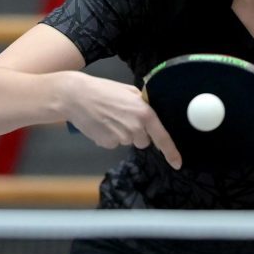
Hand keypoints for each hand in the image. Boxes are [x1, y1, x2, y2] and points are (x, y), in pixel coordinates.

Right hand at [62, 73, 181, 168]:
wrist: (76, 97)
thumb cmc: (103, 90)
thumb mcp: (129, 92)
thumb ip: (143, 103)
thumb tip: (152, 112)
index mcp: (144, 114)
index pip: (162, 137)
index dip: (171, 152)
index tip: (178, 164)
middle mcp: (135, 128)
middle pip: (143, 140)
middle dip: (137, 132)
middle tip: (123, 116)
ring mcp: (120, 137)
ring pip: (128, 141)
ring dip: (122, 133)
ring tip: (109, 117)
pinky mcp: (107, 143)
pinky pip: (114, 143)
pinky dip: (110, 136)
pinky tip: (101, 123)